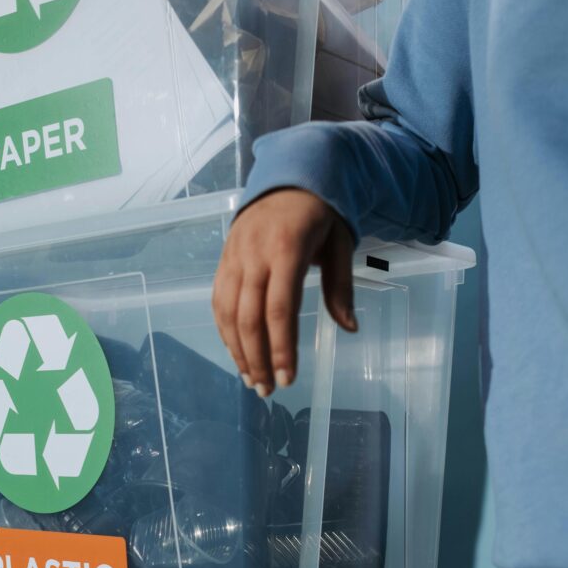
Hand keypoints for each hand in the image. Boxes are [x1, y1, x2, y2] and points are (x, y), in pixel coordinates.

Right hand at [213, 189, 356, 395]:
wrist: (288, 177)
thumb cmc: (320, 214)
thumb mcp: (340, 244)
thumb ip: (341, 288)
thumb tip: (349, 328)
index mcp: (287, 248)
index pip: (280, 309)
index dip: (282, 348)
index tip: (288, 378)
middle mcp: (254, 254)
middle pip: (249, 317)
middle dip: (257, 359)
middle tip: (268, 391)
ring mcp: (234, 256)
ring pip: (228, 313)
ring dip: (239, 352)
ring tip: (252, 381)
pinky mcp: (224, 260)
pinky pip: (219, 302)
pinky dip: (226, 333)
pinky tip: (238, 354)